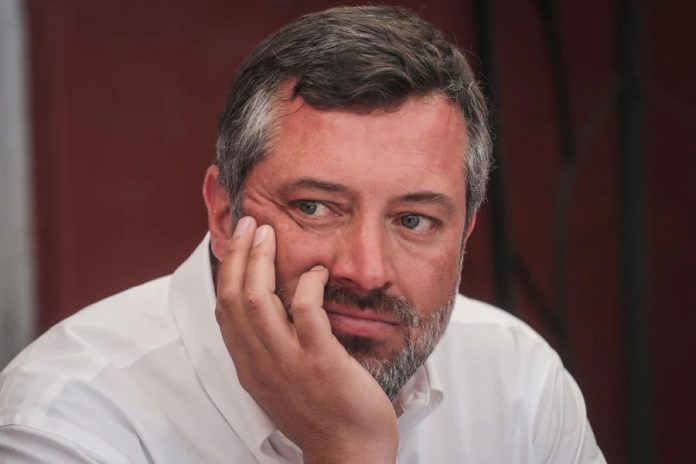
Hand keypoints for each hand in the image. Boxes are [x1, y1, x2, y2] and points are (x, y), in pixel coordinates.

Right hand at [215, 217, 397, 463]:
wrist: (348, 453)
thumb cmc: (320, 415)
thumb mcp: (280, 382)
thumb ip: (270, 348)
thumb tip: (273, 309)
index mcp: (249, 366)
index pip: (224, 310)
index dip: (226, 271)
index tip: (235, 243)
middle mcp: (260, 363)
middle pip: (232, 297)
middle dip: (237, 255)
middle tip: (250, 225)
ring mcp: (288, 363)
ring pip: (257, 300)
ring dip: (260, 261)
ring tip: (269, 234)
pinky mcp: (320, 361)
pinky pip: (304, 312)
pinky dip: (306, 285)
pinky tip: (317, 272)